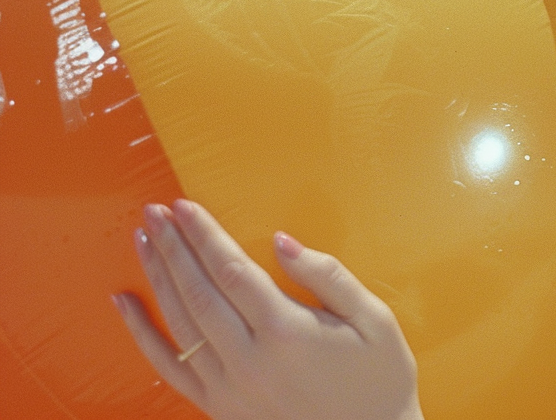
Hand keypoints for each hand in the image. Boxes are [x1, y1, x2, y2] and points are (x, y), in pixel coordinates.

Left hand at [113, 199, 422, 419]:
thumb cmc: (379, 378)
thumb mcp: (374, 320)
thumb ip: (328, 276)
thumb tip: (281, 241)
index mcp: (288, 331)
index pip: (231, 270)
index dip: (204, 235)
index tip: (184, 205)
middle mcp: (249, 359)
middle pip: (198, 291)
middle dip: (174, 246)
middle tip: (155, 210)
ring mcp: (228, 386)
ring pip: (178, 322)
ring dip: (157, 276)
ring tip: (144, 239)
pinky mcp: (218, 405)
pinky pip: (167, 366)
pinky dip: (140, 333)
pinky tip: (124, 304)